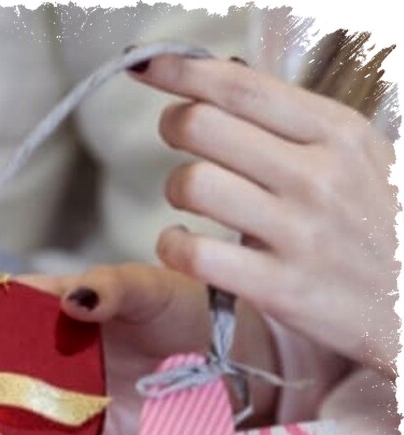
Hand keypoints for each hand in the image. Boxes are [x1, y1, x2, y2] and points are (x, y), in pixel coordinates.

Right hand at [20, 263, 278, 434]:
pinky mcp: (90, 432)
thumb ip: (112, 286)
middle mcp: (55, 354)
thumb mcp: (148, 286)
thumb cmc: (186, 310)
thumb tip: (73, 300)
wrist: (233, 362)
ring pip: (15, 406)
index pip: (6, 307)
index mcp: (60, 308)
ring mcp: (68, 395)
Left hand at [130, 54, 397, 376]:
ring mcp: (301, 233)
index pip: (241, 87)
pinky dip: (173, 245)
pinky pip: (194, 254)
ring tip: (189, 198)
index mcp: (339, 133)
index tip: (145, 64)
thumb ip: (292, 123)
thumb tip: (216, 82)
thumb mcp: (356, 158)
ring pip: (193, 184)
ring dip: (173, 189)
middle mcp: (321, 177)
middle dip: (172, 125)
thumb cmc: (373, 226)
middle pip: (203, 126)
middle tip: (177, 136)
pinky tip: (183, 243)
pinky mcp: (280, 287)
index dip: (180, 72)